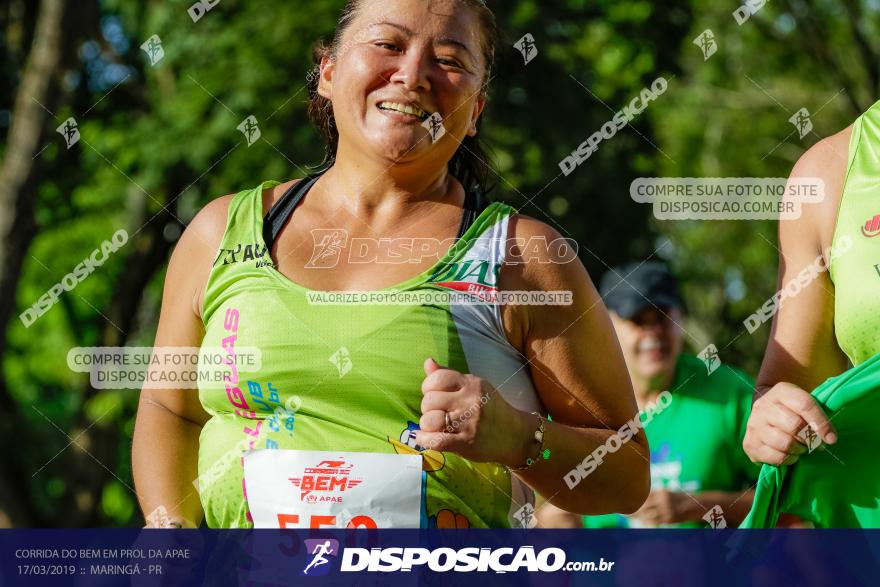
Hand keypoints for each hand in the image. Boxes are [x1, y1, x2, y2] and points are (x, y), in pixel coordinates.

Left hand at [414, 358, 529, 466]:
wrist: (515, 435)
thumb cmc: (491, 409)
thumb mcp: (474, 387)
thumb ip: (449, 375)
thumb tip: (427, 362)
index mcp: (471, 384)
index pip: (438, 378)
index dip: (428, 386)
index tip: (432, 393)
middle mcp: (469, 401)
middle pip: (430, 400)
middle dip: (427, 407)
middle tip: (436, 412)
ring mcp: (468, 423)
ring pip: (429, 420)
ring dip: (427, 424)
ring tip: (435, 426)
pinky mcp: (466, 443)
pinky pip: (436, 441)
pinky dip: (424, 439)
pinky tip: (422, 437)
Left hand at [630, 489, 694, 525]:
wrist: (697, 505)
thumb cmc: (678, 497)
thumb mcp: (667, 493)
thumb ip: (654, 495)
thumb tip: (638, 497)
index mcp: (662, 492)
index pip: (643, 496)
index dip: (633, 500)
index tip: (624, 502)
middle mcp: (664, 500)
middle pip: (644, 506)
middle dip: (633, 510)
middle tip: (623, 512)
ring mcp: (668, 510)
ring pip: (648, 516)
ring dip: (639, 517)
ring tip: (630, 516)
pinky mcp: (671, 519)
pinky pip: (656, 522)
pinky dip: (648, 522)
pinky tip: (642, 521)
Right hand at [742, 382, 835, 465]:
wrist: (766, 417)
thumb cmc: (794, 412)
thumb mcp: (805, 404)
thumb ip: (819, 414)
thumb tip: (830, 438)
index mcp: (781, 392)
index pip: (804, 404)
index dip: (821, 422)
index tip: (831, 438)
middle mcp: (763, 406)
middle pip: (794, 425)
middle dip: (809, 438)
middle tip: (814, 443)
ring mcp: (754, 425)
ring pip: (785, 443)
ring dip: (800, 449)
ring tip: (801, 447)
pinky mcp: (750, 444)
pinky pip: (777, 457)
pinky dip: (789, 459)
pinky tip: (790, 453)